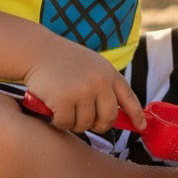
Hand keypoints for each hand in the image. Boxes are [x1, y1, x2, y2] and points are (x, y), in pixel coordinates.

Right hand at [23, 38, 146, 134]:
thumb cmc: (62, 60)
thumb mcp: (91, 65)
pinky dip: (58, 121)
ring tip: (64, 107)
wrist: (37, 50)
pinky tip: (52, 108)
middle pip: (107, 118)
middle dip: (97, 124)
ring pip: (85, 124)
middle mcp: (99, 82)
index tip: (141, 126)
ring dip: (73, 122)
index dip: (136, 114)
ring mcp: (82, 91)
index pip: (128, 97)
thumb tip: (116, 114)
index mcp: (108, 72)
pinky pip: (66, 124)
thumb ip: (104, 85)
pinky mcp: (64, 100)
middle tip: (85, 121)